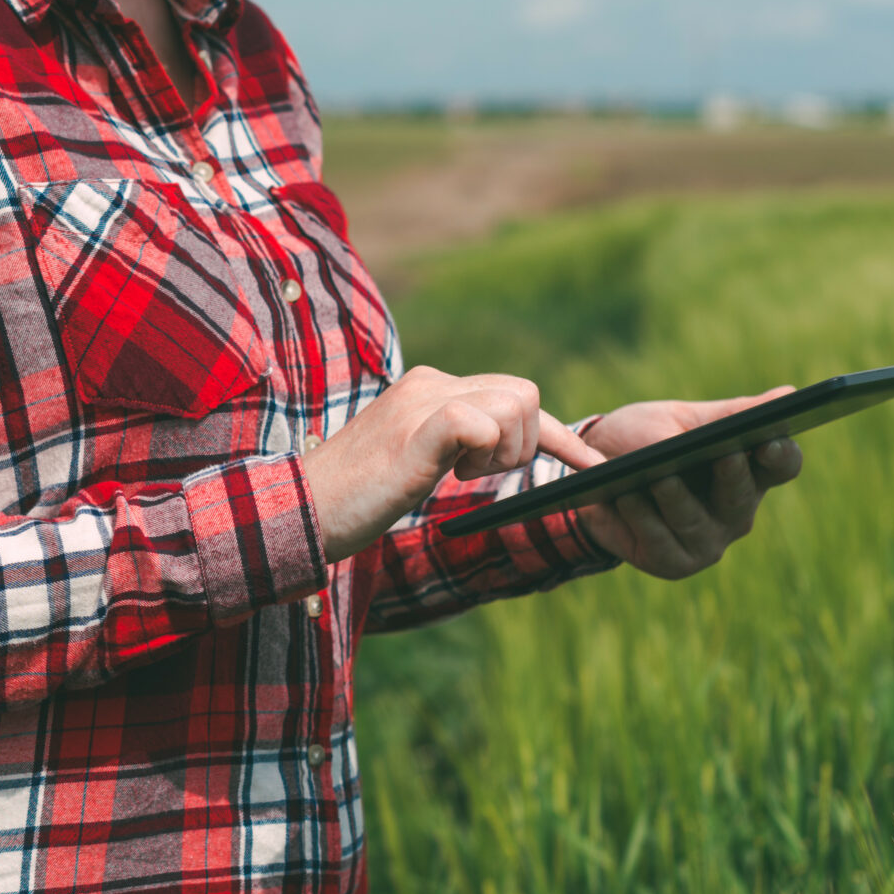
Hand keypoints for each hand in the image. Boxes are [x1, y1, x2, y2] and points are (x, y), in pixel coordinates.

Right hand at [300, 367, 604, 558]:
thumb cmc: (354, 498)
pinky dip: (486, 453)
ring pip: (516, 404)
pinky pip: (484, 423)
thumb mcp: (414, 461)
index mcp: (428, 388)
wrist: (301, 510)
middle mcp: (429, 383)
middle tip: (478, 475)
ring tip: (458, 476)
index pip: (510, 395)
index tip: (592, 464)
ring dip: (505, 453)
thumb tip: (498, 444)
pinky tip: (450, 474)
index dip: (558, 434)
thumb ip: (454, 442)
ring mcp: (423, 401)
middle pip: (524, 394)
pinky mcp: (419, 425)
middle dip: (526, 443)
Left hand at [574, 391, 804, 578]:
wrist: (585, 469)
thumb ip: (729, 414)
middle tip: (723, 454)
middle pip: (741, 495)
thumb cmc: (644, 439)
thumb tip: (787, 395)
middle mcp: (735, 511)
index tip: (769, 440)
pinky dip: (641, 517)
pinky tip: (626, 497)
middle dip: (731, 475)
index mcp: (748, 471)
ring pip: (694, 520)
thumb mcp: (682, 419)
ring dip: (674, 497)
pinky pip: (659, 541)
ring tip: (658, 477)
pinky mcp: (673, 562)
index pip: (782, 465)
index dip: (781, 455)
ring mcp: (707, 541)